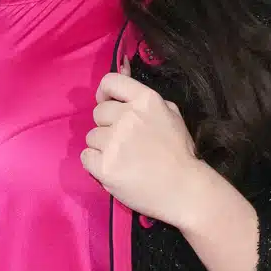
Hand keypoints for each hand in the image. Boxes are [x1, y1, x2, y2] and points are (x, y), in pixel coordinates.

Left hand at [81, 64, 205, 225]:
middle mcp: (127, 117)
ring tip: (122, 159)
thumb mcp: (172, 116)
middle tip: (123, 142)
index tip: (106, 102)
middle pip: (98, 113)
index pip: (111, 81)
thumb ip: (148, 104)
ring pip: (91, 137)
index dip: (104, 92)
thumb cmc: (180, 154)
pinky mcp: (105, 166)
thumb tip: (125, 98)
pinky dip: (95, 164)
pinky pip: (86, 157)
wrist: (184, 189)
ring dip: (102, 147)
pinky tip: (112, 169)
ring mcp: (114, 142)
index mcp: (146, 101)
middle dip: (107, 125)